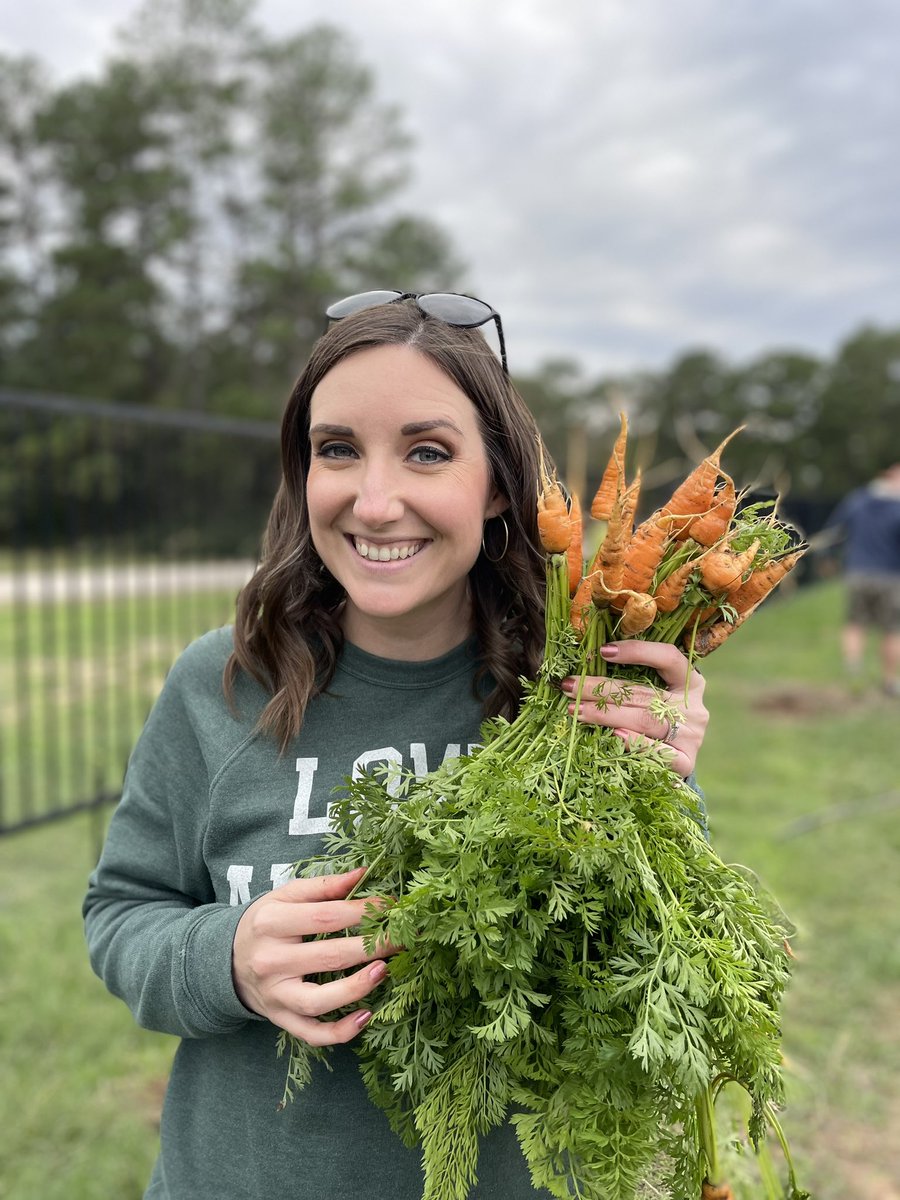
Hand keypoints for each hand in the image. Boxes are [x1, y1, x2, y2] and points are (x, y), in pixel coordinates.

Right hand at [232, 866, 398, 1045]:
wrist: (224, 961)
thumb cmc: (266, 923)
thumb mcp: (285, 896)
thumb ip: (324, 886)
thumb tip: (362, 872)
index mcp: (272, 922)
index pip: (326, 916)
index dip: (363, 911)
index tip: (393, 906)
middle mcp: (271, 961)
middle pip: (328, 956)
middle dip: (372, 947)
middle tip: (404, 938)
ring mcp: (275, 995)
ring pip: (318, 1001)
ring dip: (356, 988)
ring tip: (384, 971)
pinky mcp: (280, 1019)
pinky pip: (311, 1033)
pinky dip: (340, 1032)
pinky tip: (367, 1017)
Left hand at [560, 640, 707, 777]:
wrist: (673, 763)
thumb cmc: (656, 719)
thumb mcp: (654, 694)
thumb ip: (634, 681)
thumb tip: (589, 662)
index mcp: (691, 682)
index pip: (669, 657)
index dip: (638, 651)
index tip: (603, 651)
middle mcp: (694, 708)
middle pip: (644, 694)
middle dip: (602, 689)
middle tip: (570, 687)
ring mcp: (692, 736)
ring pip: (644, 720)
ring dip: (605, 714)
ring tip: (575, 710)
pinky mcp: (686, 762)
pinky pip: (657, 752)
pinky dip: (634, 742)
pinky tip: (613, 735)